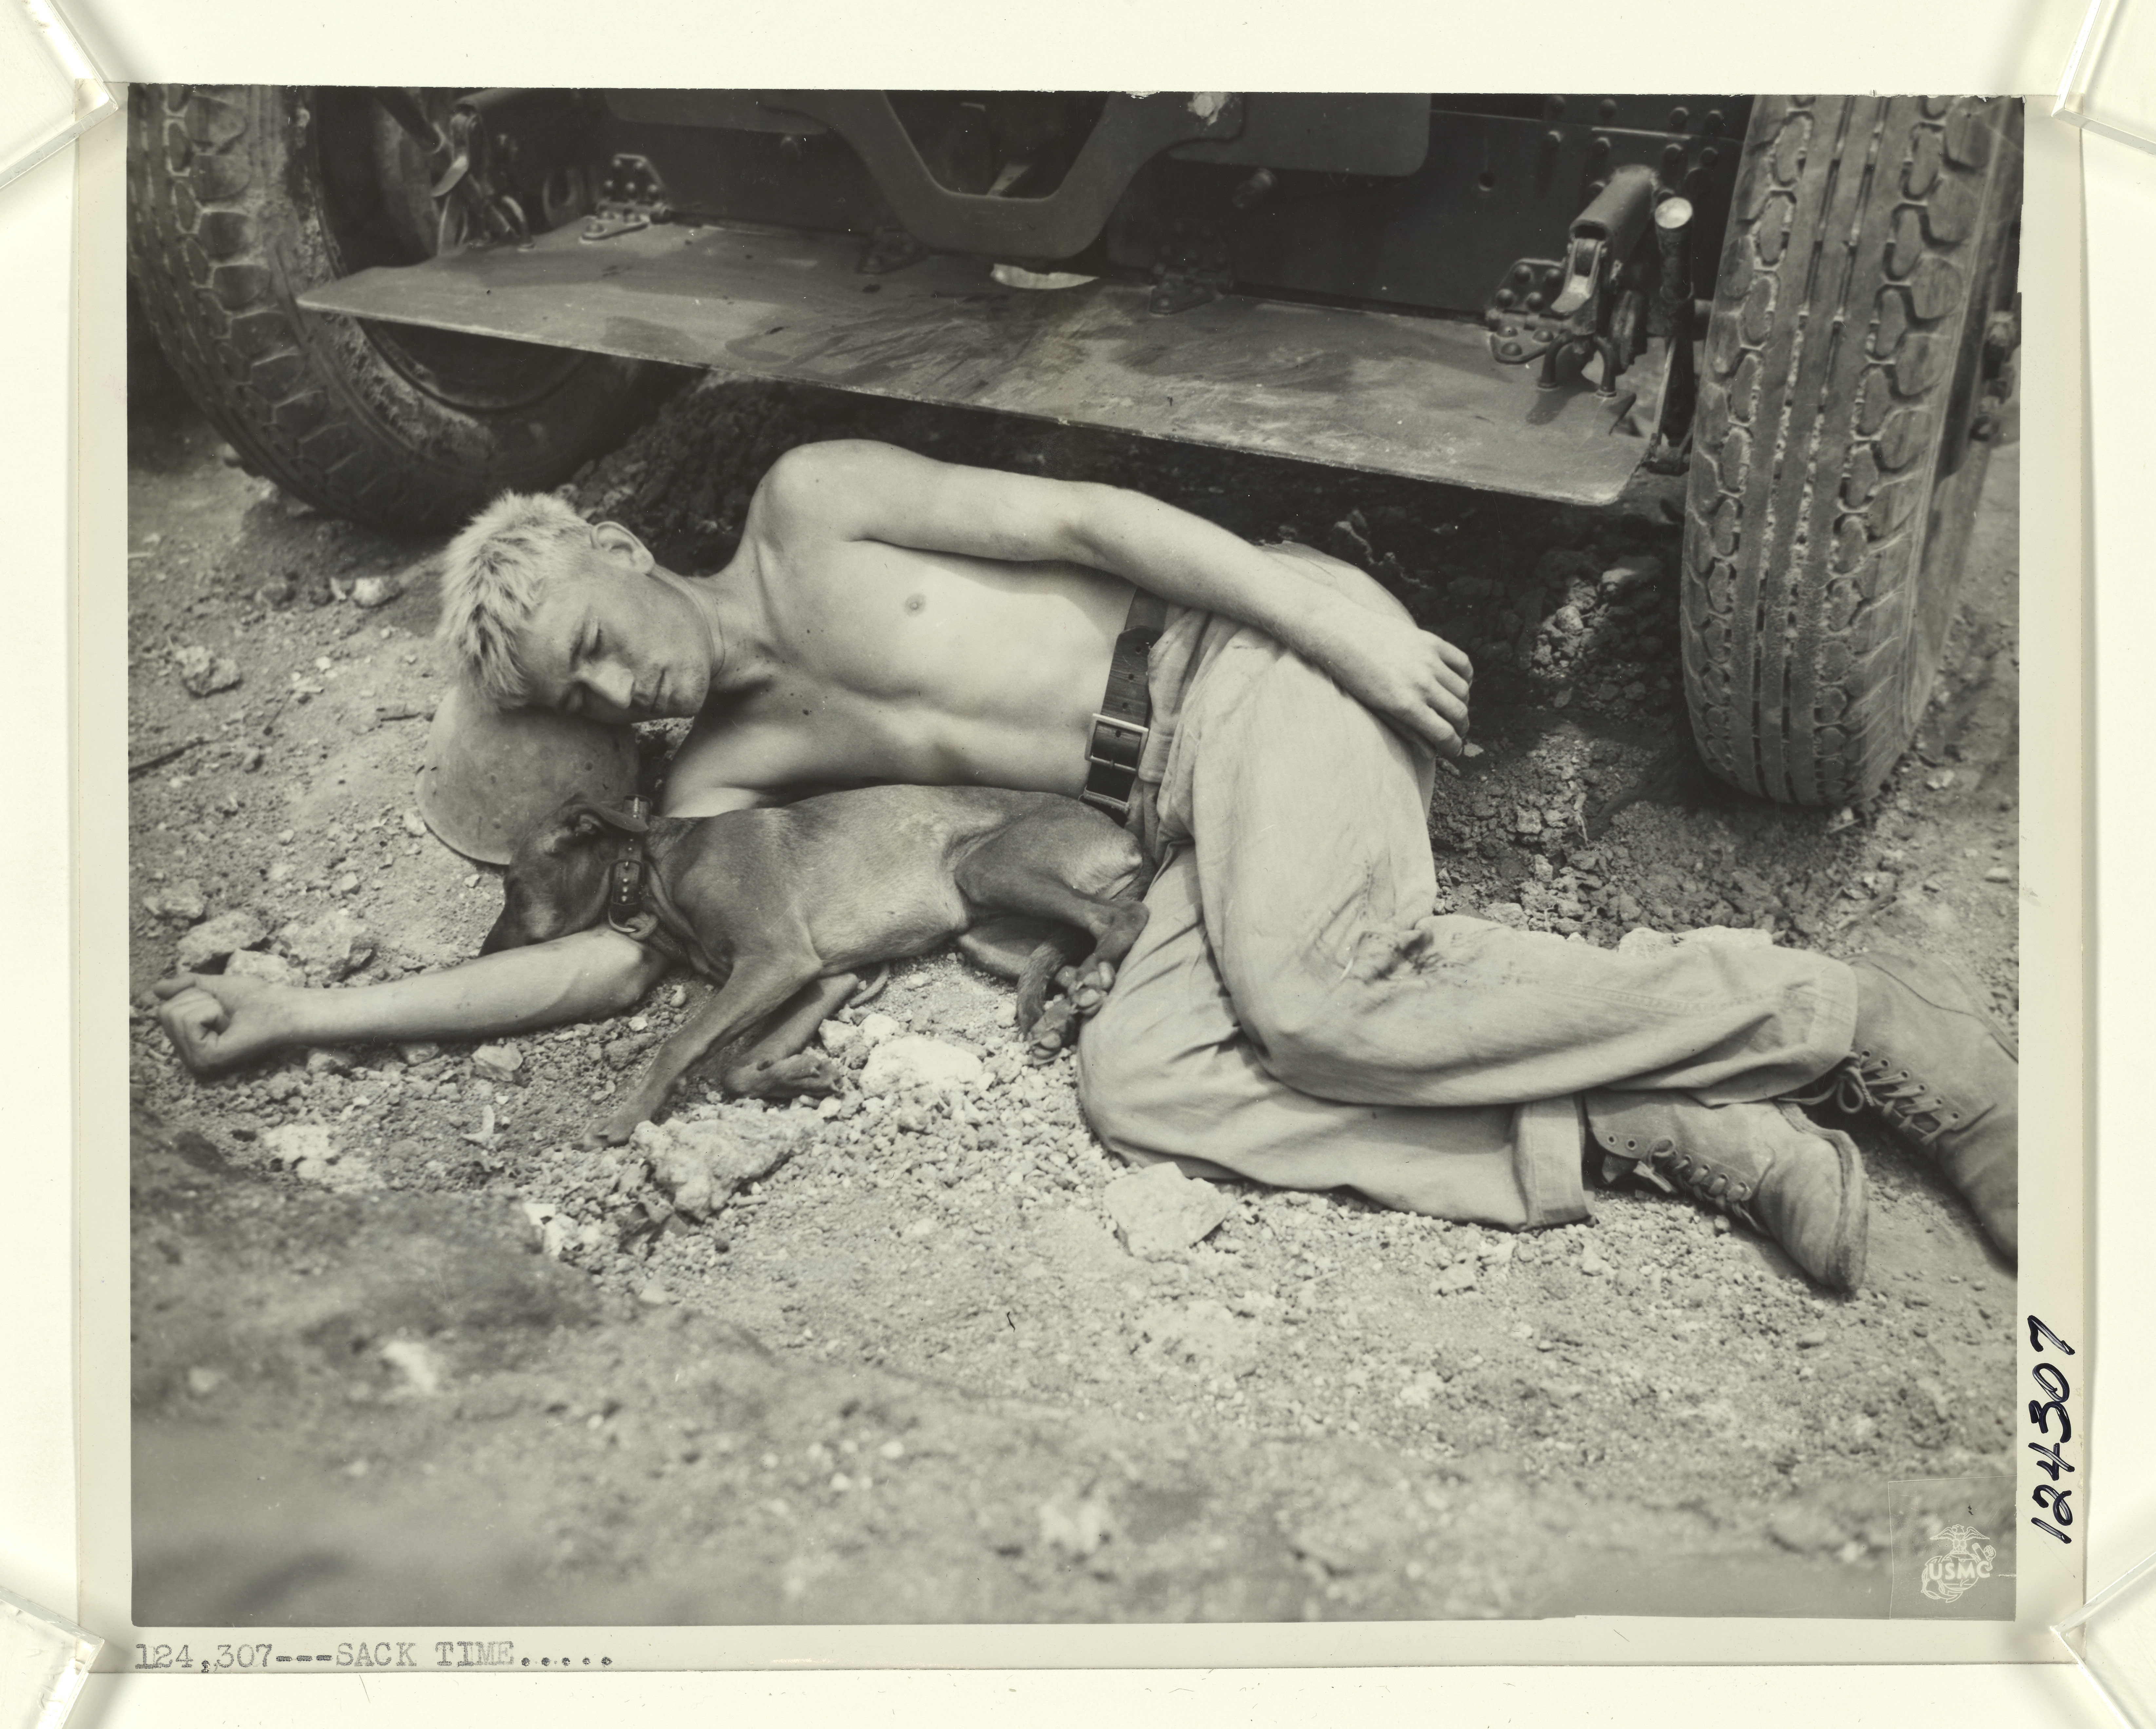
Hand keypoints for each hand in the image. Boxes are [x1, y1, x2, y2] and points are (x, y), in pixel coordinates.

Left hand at [1316, 603, 1474, 757]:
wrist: (1342, 634)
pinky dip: (1465, 677)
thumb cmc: (1355, 676)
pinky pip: (1463, 663)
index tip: (1454, 750)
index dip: (1453, 746)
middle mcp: (1421, 683)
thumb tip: (1431, 753)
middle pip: (1458, 713)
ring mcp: (1429, 660)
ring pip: (1463, 690)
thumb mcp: (1376, 709)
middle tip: (1456, 732)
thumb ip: (1406, 730)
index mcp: (1405, 704)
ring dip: (1462, 704)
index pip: (1444, 733)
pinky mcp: (1431, 641)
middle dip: (1461, 728)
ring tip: (1453, 709)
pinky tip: (1456, 684)